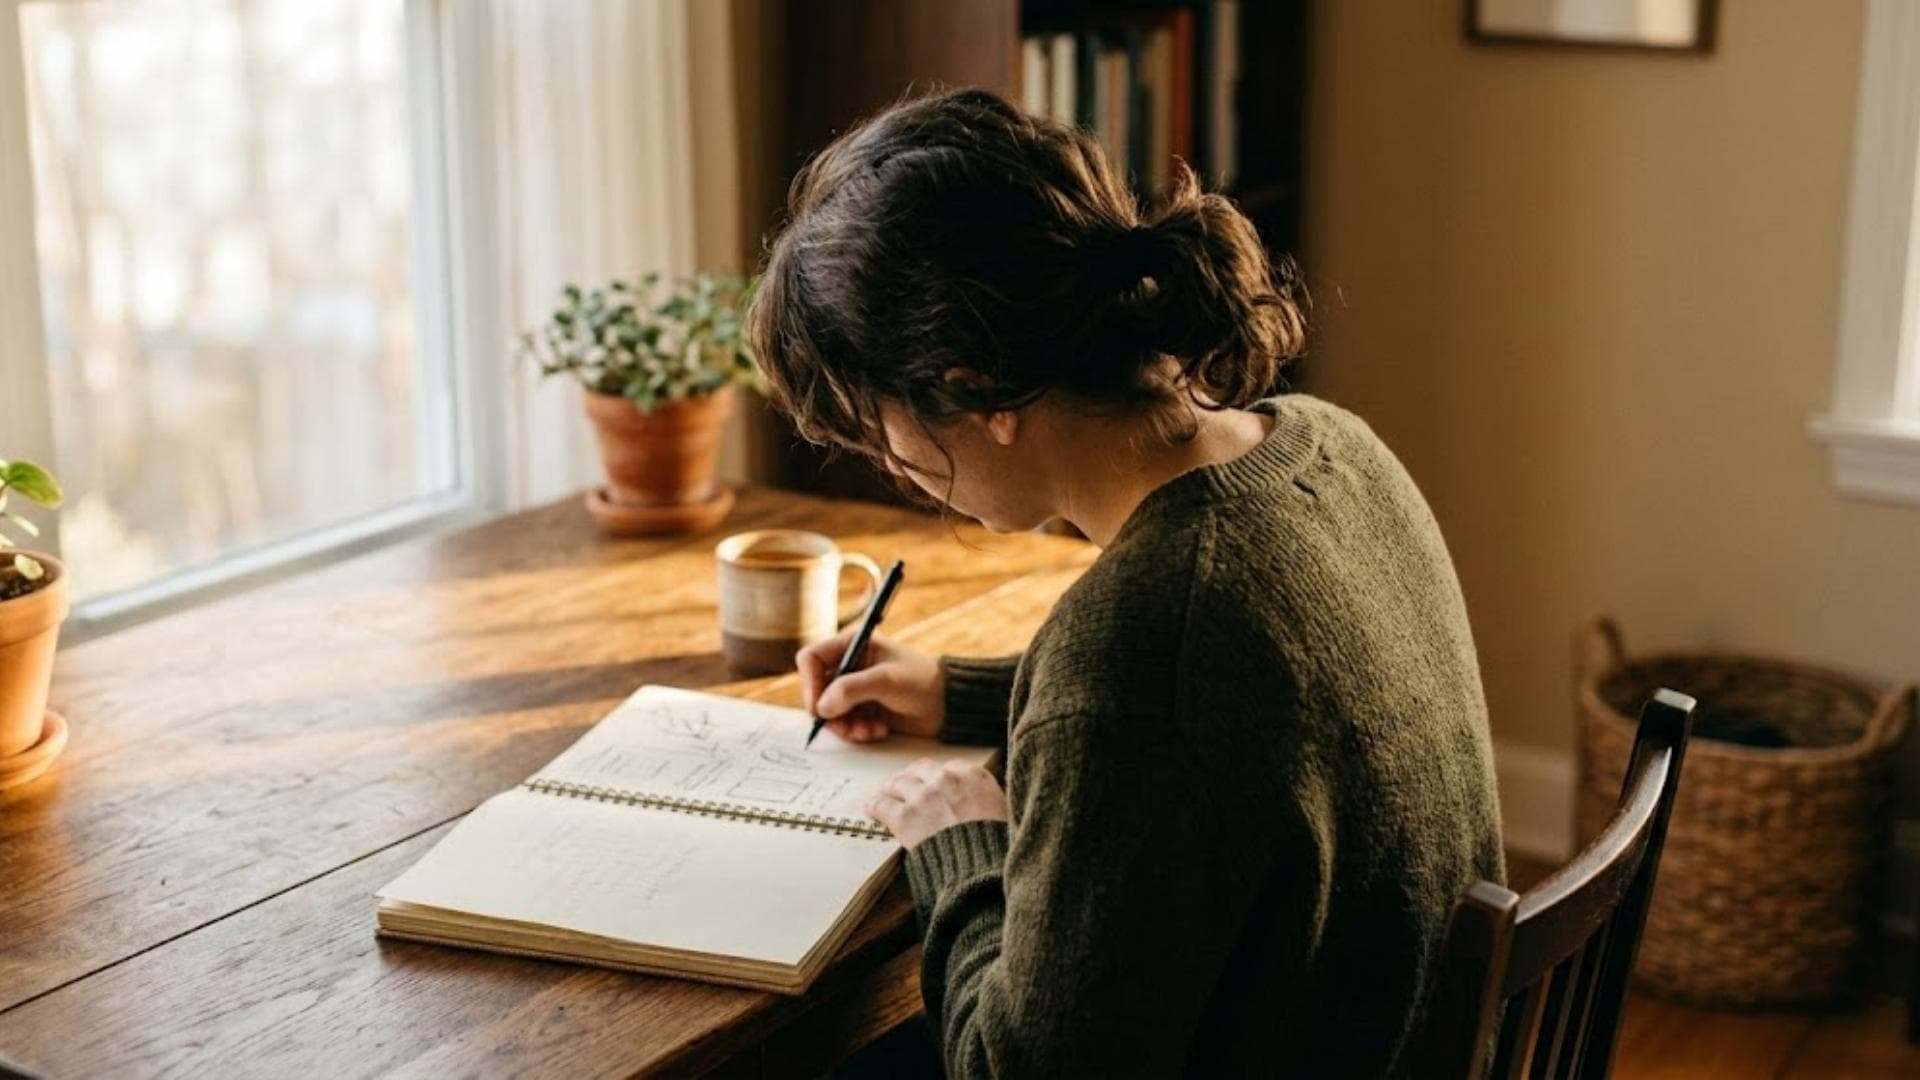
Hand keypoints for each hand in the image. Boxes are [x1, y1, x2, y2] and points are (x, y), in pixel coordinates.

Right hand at [798, 629, 944, 741]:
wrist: (949, 705)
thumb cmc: (923, 681)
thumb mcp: (886, 681)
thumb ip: (851, 689)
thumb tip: (822, 707)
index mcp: (853, 646)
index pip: (812, 659)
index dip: (809, 682)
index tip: (818, 706)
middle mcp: (851, 667)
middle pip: (817, 690)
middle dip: (829, 711)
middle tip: (843, 725)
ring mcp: (857, 690)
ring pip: (830, 712)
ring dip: (845, 726)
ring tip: (866, 731)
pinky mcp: (865, 711)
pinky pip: (845, 725)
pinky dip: (857, 732)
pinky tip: (878, 731)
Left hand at [866, 758, 1007, 848]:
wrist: (983, 866)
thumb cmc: (996, 846)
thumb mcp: (1003, 813)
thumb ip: (987, 800)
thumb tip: (981, 806)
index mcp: (974, 777)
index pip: (948, 767)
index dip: (937, 777)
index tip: (932, 783)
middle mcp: (946, 780)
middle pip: (920, 770)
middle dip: (911, 777)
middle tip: (903, 785)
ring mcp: (923, 796)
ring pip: (898, 783)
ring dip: (890, 789)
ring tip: (883, 794)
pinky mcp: (904, 816)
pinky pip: (882, 804)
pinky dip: (875, 805)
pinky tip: (870, 808)